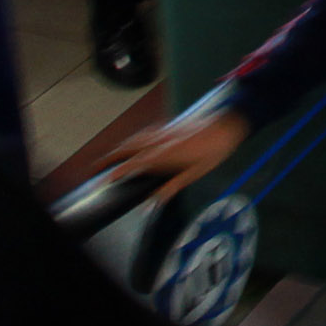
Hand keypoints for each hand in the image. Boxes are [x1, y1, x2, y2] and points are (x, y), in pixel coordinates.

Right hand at [99, 107, 249, 194]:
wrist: (228, 125)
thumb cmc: (214, 151)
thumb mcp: (196, 173)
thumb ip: (173, 186)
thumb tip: (154, 200)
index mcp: (163, 154)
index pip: (133, 164)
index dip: (117, 172)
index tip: (104, 180)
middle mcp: (159, 140)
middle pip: (128, 147)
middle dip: (111, 156)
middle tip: (97, 166)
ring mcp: (164, 131)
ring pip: (136, 137)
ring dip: (121, 146)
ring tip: (112, 156)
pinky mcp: (171, 126)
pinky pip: (146, 132)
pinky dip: (135, 138)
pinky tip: (137, 142)